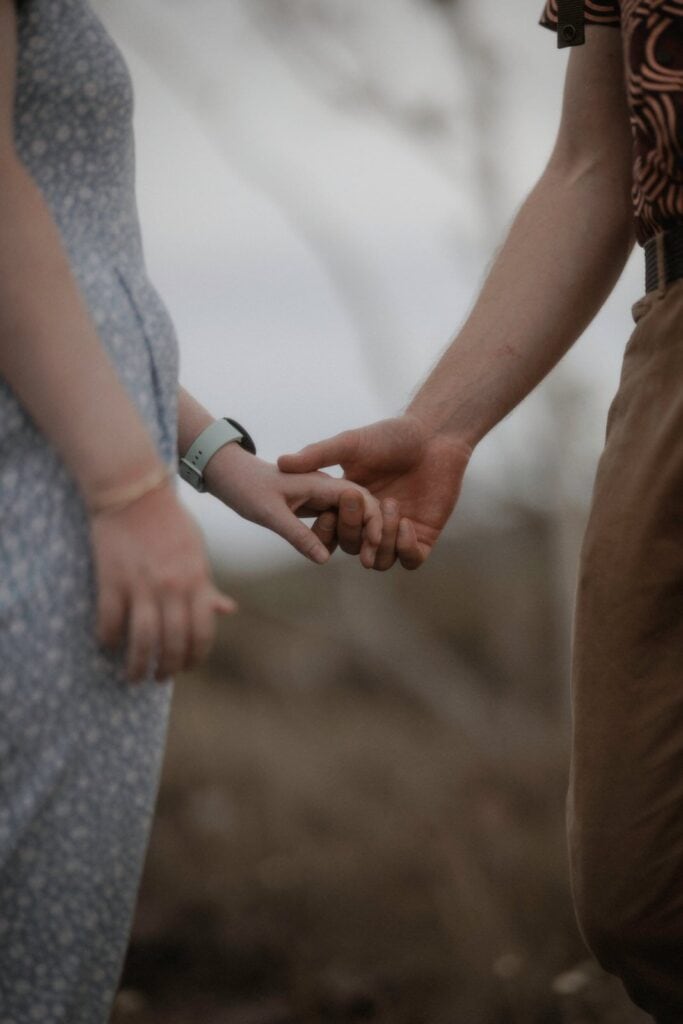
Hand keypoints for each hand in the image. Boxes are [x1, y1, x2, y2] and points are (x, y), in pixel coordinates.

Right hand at [89, 478, 236, 682]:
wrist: (133, 490)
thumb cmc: (169, 520)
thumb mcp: (197, 552)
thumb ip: (207, 585)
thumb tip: (228, 610)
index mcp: (197, 580)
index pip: (202, 632)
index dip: (195, 657)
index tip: (187, 668)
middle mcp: (172, 587)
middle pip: (173, 643)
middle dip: (168, 668)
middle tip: (160, 677)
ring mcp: (141, 585)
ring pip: (142, 640)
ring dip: (138, 665)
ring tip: (134, 676)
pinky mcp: (112, 580)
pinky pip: (110, 621)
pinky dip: (108, 639)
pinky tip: (108, 644)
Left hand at [202, 444, 383, 566]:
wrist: (227, 474)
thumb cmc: (245, 487)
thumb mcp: (270, 513)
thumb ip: (298, 535)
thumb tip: (324, 559)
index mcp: (321, 482)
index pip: (362, 499)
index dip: (374, 521)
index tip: (374, 545)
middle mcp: (325, 488)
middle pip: (362, 509)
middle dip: (368, 532)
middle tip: (366, 560)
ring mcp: (320, 497)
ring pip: (348, 518)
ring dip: (349, 536)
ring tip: (332, 552)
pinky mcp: (312, 506)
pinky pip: (333, 522)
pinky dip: (334, 536)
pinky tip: (325, 549)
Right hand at [277, 414, 472, 569]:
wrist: (433, 435)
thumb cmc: (392, 436)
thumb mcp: (350, 443)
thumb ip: (318, 454)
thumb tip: (282, 462)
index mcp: (351, 506)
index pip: (332, 533)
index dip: (326, 532)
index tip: (325, 515)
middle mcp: (372, 523)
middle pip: (353, 548)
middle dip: (353, 532)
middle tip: (358, 504)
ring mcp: (398, 531)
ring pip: (380, 560)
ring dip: (381, 543)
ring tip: (390, 507)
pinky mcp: (423, 535)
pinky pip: (411, 559)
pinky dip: (405, 549)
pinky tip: (406, 522)